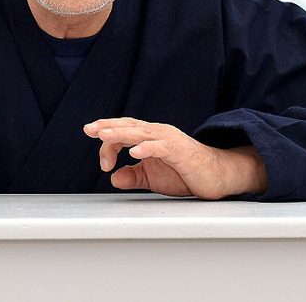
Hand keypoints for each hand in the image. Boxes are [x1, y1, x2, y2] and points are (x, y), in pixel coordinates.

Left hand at [83, 117, 267, 199]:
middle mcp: (158, 133)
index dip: (108, 144)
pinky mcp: (180, 151)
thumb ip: (133, 176)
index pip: (123, 133)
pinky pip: (160, 147)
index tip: (104, 164)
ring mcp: (169, 140)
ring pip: (140, 133)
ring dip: (121, 134)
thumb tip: (114, 179)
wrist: (216, 176)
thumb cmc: (185, 174)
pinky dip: (146, 148)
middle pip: (128, 126)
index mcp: (150, 137)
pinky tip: (134, 152)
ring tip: (104, 135)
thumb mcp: (153, 178)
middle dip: (107, 127)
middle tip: (89, 129)